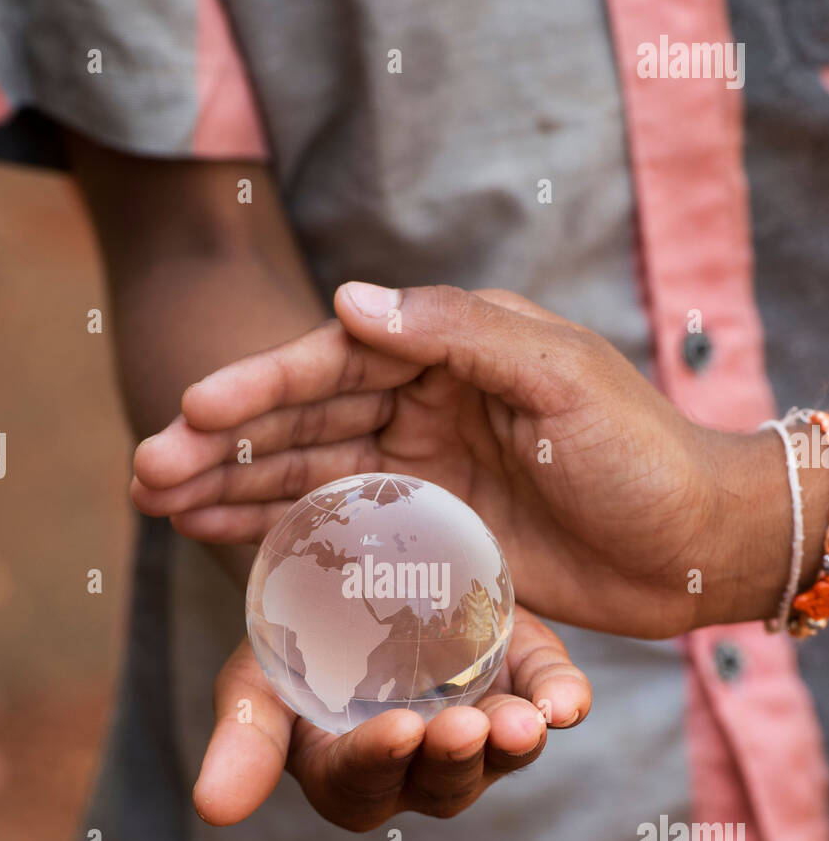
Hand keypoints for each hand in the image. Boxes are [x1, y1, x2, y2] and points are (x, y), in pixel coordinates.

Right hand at [132, 283, 804, 637]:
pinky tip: (227, 539)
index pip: (337, 360)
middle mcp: (426, 404)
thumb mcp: (558, 376)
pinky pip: (342, 527)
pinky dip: (284, 531)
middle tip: (144, 473)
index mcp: (452, 349)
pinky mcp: (431, 532)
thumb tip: (350, 298)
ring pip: (310, 474)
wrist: (696, 543)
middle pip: (306, 420)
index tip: (192, 410)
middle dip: (223, 446)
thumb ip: (457, 333)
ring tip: (158, 505)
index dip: (262, 386)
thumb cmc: (639, 451)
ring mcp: (425, 470)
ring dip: (236, 489)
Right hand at [195, 607, 589, 830]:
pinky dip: (560, 697)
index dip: (376, 764)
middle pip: (441, 784)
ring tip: (524, 723)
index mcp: (348, 772)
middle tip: (464, 729)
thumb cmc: (292, 642)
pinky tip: (571, 702)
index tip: (395, 730)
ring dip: (513, 743)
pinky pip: (548, 697)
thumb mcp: (255, 679)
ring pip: (501, 754)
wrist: (345, 575)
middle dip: (452, 760)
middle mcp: (420, 764)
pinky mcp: (521, 677)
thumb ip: (243, 737)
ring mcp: (476, 723)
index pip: (360, 786)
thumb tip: (212, 809)